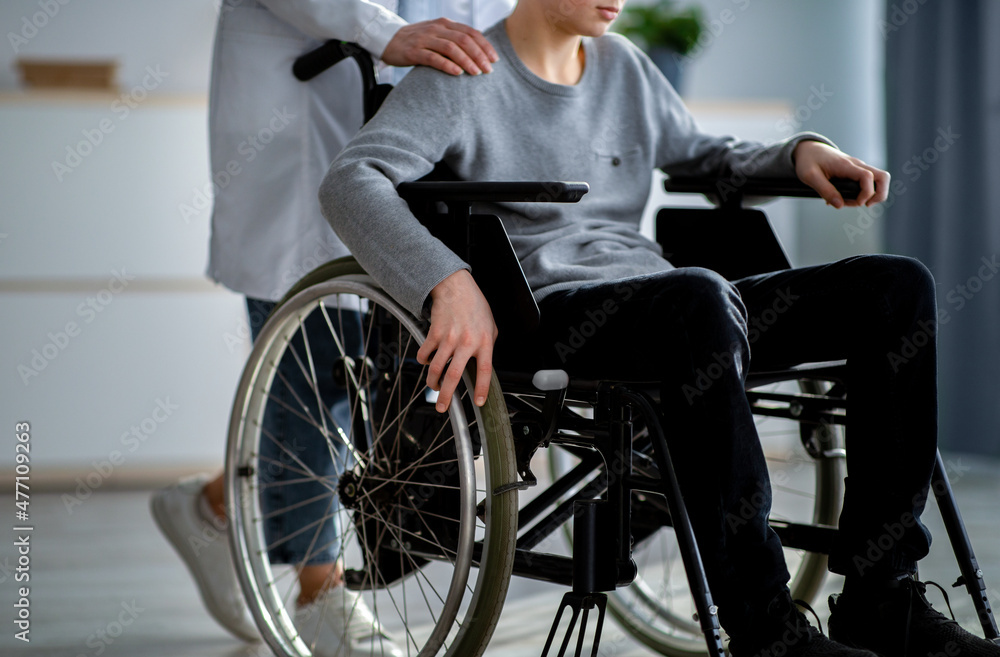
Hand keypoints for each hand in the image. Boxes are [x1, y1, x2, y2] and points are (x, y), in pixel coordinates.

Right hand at [382, 18, 498, 75]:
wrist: (388, 40)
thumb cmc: (418, 41)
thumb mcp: (438, 35)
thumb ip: (454, 40)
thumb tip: (478, 52)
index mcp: (445, 23)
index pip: (471, 32)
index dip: (485, 46)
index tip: (495, 60)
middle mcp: (436, 28)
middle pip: (464, 40)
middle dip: (479, 55)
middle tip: (488, 70)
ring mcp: (424, 39)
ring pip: (451, 48)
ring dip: (466, 61)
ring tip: (476, 73)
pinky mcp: (414, 51)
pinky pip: (433, 57)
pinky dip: (447, 65)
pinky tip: (457, 73)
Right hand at [416, 269, 497, 412]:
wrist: (456, 287)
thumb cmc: (474, 306)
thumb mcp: (490, 326)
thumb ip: (488, 346)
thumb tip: (483, 365)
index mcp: (484, 342)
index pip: (484, 370)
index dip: (481, 388)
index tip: (478, 402)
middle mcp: (466, 342)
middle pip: (454, 375)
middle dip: (446, 395)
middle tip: (442, 407)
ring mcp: (448, 338)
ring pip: (436, 368)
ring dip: (432, 382)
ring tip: (434, 387)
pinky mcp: (434, 333)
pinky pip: (425, 354)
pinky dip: (424, 361)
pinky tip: (428, 361)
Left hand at [793, 140, 888, 208]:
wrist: (809, 149)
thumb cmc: (808, 161)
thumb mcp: (810, 176)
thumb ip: (825, 190)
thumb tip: (839, 205)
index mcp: (846, 165)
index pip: (868, 177)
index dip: (867, 193)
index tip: (856, 203)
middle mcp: (857, 165)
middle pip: (883, 177)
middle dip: (880, 195)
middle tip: (864, 205)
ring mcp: (858, 168)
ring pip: (878, 181)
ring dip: (868, 196)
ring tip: (846, 202)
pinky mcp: (856, 172)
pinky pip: (867, 184)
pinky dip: (860, 194)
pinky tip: (842, 198)